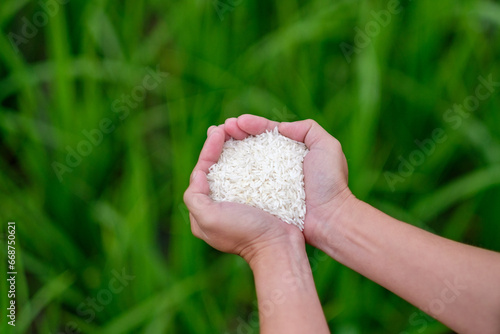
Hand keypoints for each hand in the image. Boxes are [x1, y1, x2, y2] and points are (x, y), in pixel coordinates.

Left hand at [183, 122, 303, 264]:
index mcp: (204, 212)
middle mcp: (219, 208)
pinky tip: (255, 149)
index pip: (202, 172)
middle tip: (224, 127)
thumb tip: (198, 175)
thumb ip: (195, 196)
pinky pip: (250, 176)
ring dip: (234, 150)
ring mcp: (239, 205)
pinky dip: (250, 161)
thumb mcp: (209, 218)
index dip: (208, 150)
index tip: (218, 132)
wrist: (278, 248)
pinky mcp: (257, 202)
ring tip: (237, 132)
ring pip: (233, 171)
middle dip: (219, 147)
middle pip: (216, 170)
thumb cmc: (244, 233)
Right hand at [219, 115, 353, 247]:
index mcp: (293, 150)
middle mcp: (278, 165)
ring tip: (216, 139)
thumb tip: (281, 127)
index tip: (237, 122)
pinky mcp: (263, 198)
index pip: (268, 132)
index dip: (252, 125)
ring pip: (245, 161)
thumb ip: (308, 129)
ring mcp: (270, 182)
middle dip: (236, 133)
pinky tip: (220, 164)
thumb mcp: (327, 147)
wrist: (329, 218)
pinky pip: (244, 182)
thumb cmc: (330, 183)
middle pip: (253, 144)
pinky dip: (231, 172)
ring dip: (229, 149)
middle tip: (221, 128)